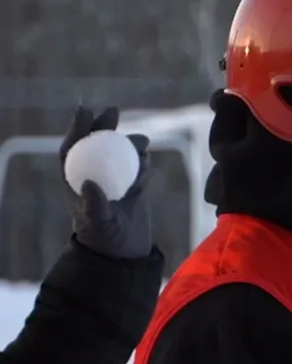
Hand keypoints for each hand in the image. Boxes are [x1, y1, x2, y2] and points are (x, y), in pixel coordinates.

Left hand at [58, 106, 153, 259]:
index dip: (77, 129)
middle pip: (96, 144)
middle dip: (103, 125)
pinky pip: (138, 166)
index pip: (72, 150)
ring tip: (141, 142)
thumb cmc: (104, 238)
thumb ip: (94, 204)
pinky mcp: (133, 185)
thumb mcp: (97, 222)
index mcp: (75, 181)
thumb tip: (90, 183)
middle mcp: (94, 176)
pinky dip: (143, 161)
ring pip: (120, 153)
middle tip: (113, 111)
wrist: (126, 252)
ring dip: (129, 142)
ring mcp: (115, 180)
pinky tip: (146, 161)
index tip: (85, 113)